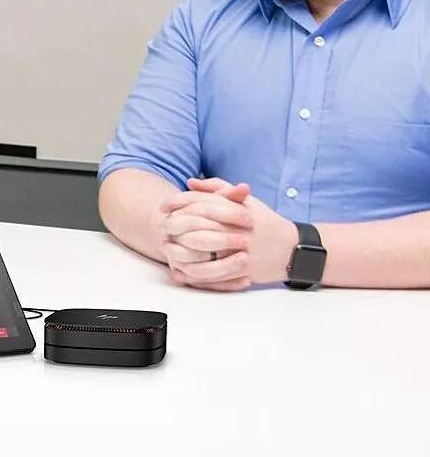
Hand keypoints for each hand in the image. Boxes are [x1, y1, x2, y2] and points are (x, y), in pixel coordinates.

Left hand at [158, 178, 297, 289]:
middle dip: (175, 226)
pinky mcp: (244, 267)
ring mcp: (240, 248)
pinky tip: (181, 271)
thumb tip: (190, 182)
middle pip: (196, 224)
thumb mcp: (246, 201)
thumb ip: (218, 188)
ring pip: (201, 251)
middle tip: (162, 229)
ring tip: (168, 250)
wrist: (294, 248)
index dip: (177, 202)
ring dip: (181, 251)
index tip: (163, 206)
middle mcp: (237, 227)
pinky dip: (194, 274)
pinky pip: (213, 273)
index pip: (200, 201)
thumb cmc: (265, 223)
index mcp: (236, 208)